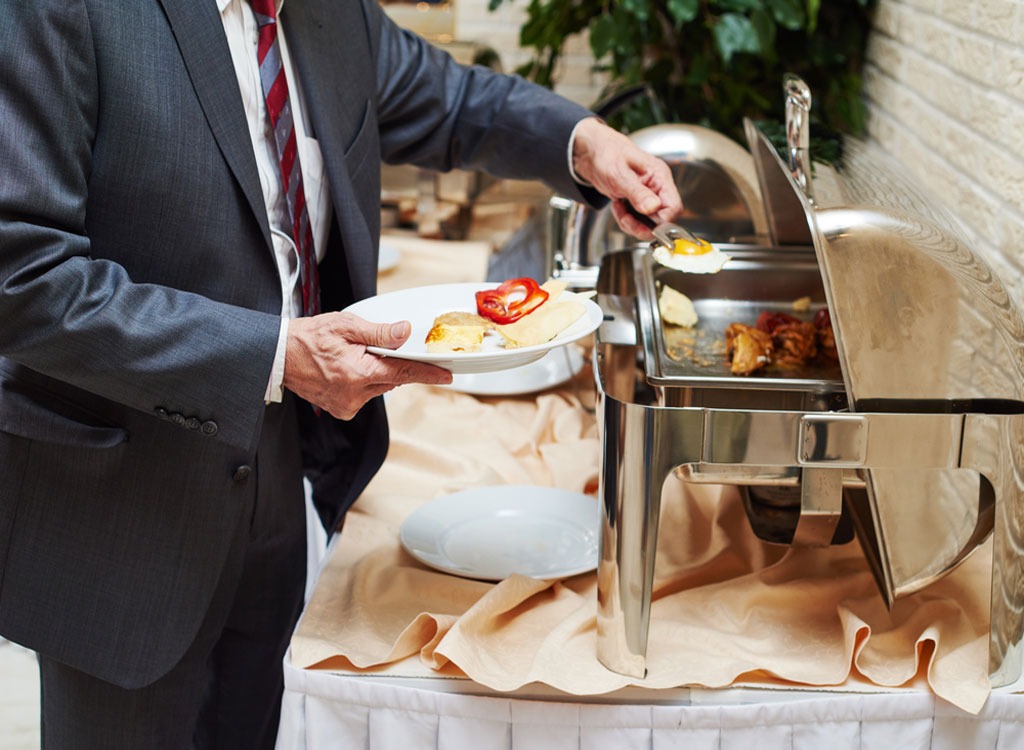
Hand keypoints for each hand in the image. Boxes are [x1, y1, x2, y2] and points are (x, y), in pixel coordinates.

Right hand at [283, 312, 452, 418]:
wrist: (278, 356)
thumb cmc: (308, 338)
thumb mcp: (346, 326)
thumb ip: (379, 332)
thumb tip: (405, 332)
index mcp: (358, 373)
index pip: (403, 374)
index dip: (428, 373)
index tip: (447, 376)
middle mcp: (354, 395)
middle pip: (392, 379)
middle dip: (393, 364)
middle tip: (378, 347)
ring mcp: (347, 405)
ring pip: (379, 387)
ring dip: (376, 372)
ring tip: (354, 356)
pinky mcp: (342, 410)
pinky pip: (365, 394)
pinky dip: (364, 381)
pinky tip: (347, 369)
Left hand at [571, 117, 682, 238]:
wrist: (591, 152)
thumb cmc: (606, 154)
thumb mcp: (619, 174)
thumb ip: (637, 192)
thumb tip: (653, 208)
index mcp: (660, 177)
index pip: (674, 207)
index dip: (661, 222)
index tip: (643, 224)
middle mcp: (657, 187)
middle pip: (662, 220)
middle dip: (642, 225)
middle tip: (625, 218)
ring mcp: (648, 196)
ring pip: (649, 224)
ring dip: (631, 224)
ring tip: (618, 208)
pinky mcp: (638, 202)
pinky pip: (637, 220)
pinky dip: (625, 219)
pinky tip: (617, 206)